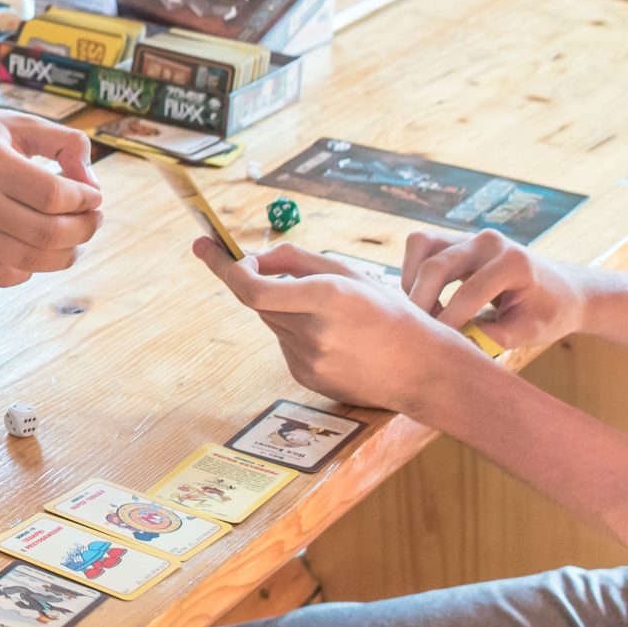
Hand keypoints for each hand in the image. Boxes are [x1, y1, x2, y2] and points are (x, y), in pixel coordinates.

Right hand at [0, 101, 103, 286]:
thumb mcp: (14, 122)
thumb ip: (62, 142)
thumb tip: (92, 184)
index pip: (54, 195)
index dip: (84, 200)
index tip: (93, 196)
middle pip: (47, 233)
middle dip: (84, 229)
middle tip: (93, 219)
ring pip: (30, 261)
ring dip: (65, 255)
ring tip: (74, 240)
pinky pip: (3, 275)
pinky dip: (30, 269)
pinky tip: (36, 251)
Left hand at [199, 240, 476, 414]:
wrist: (423, 369)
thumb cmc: (389, 313)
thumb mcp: (348, 274)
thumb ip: (296, 261)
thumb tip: (253, 259)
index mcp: (327, 298)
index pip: (254, 289)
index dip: (225, 268)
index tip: (204, 247)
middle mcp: (314, 333)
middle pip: (257, 301)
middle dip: (254, 281)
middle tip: (256, 265)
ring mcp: (309, 361)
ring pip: (272, 322)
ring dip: (283, 308)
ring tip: (327, 312)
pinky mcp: (307, 379)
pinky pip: (285, 345)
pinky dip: (297, 332)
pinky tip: (334, 338)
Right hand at [402, 229, 587, 354]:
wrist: (562, 289)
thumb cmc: (549, 312)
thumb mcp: (529, 332)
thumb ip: (492, 338)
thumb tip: (454, 344)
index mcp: (514, 262)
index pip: (469, 291)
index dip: (449, 320)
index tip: (438, 345)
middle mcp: (489, 241)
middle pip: (437, 264)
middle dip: (421, 299)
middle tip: (420, 330)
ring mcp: (471, 236)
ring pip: (421, 245)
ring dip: (412, 280)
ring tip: (422, 312)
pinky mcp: (457, 239)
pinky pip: (422, 246)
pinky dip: (415, 272)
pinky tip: (427, 300)